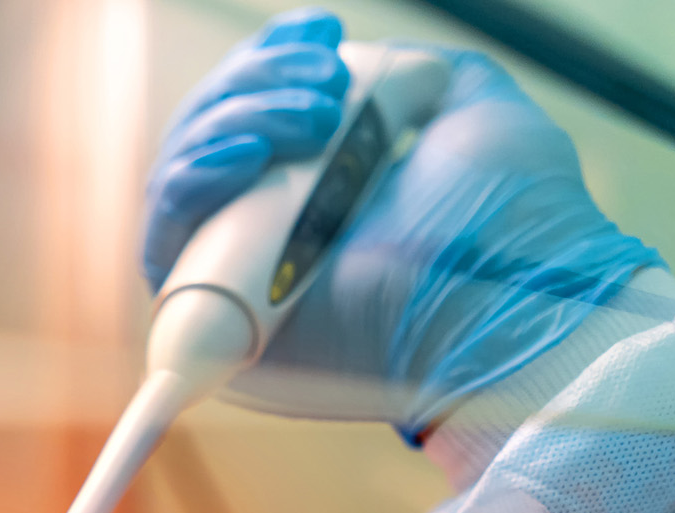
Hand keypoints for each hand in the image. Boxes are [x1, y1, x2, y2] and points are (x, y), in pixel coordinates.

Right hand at [143, 7, 663, 438]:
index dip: (271, 63)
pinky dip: (193, 179)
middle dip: (257, 82)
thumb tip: (362, 57)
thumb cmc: (510, 221)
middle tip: (327, 84)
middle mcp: (276, 229)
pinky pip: (164, 234)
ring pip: (182, 172)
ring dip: (236, 118)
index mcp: (328, 184)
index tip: (322, 32)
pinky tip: (249, 156)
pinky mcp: (212, 318)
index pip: (258, 112)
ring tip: (316, 117)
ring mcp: (240, 274)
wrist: (506, 297)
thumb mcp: (473, 110)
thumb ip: (421, 74)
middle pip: (211, 133)